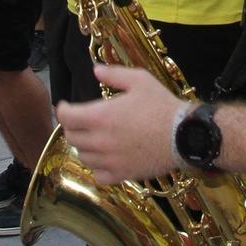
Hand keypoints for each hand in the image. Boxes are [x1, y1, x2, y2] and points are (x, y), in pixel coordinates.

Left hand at [56, 65, 184, 182]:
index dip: (62, 109)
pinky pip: (98, 175)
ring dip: (84, 146)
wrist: (183, 135)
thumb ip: (114, 75)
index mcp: (100, 116)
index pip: (66, 117)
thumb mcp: (140, 80)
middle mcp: (100, 141)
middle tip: (81, 121)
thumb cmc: (162, 106)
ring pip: (83, 157)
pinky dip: (97, 167)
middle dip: (72, 127)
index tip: (65, 105)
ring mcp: (109, 160)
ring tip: (94, 138)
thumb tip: (95, 70)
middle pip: (71, 137)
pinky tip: (105, 158)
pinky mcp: (121, 175)